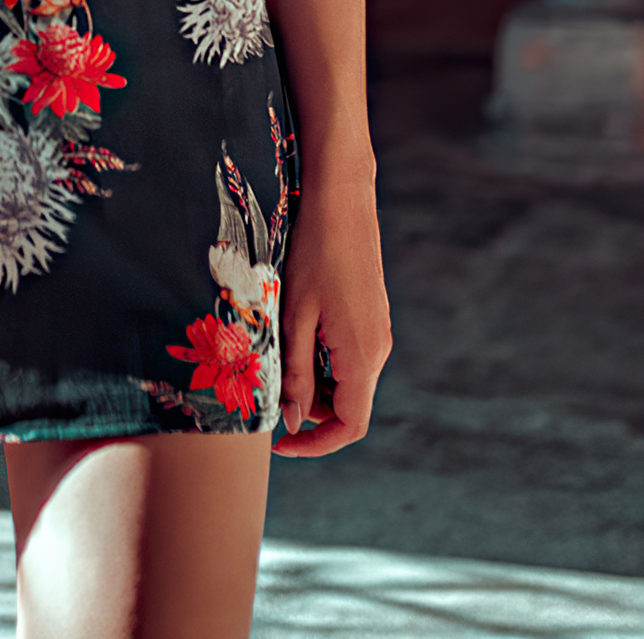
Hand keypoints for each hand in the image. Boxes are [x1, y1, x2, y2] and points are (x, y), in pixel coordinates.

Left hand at [274, 172, 389, 455]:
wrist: (341, 198)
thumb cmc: (313, 252)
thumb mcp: (294, 316)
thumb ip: (296, 372)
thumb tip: (294, 422)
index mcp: (362, 355)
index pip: (350, 426)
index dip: (315, 444)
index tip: (278, 443)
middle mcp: (378, 349)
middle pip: (348, 406)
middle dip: (309, 412)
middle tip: (266, 393)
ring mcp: (377, 333)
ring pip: (347, 382)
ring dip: (313, 385)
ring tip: (273, 357)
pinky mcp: (370, 317)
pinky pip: (348, 358)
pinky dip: (321, 363)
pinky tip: (292, 334)